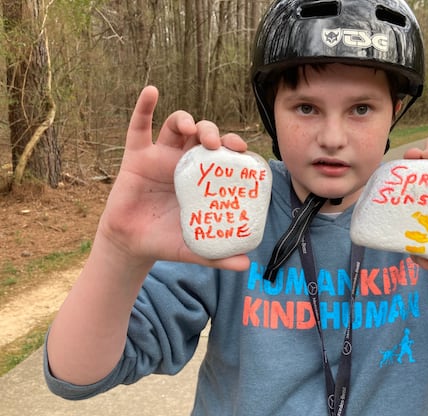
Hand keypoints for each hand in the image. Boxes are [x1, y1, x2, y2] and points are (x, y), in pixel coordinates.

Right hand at [96, 86, 249, 270]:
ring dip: (184, 119)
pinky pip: (138, 127)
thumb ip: (219, 256)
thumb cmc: (167, 241)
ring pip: (174, 126)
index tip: (242, 148)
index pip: (222, 153)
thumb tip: (247, 265)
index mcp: (203, 178)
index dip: (233, 145)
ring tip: (190, 128)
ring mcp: (160, 156)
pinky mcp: (136, 157)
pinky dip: (144, 107)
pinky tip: (151, 91)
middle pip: (201, 134)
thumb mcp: (196, 249)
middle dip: (212, 131)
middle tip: (218, 144)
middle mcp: (184, 162)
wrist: (133, 246)